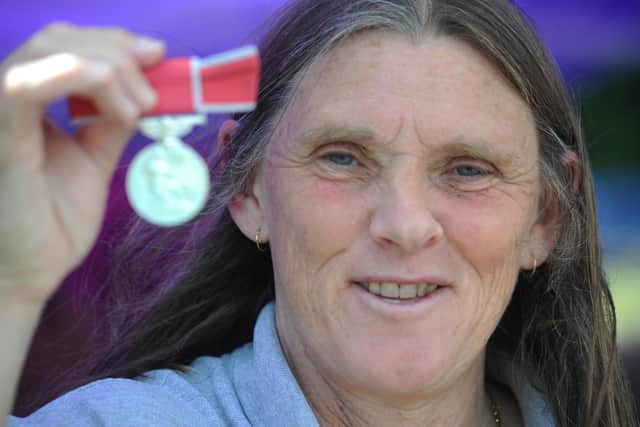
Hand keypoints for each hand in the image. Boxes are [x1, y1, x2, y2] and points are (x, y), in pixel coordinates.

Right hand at [0, 23, 164, 304]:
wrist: (30, 271)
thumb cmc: (53, 220)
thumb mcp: (94, 159)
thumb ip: (111, 123)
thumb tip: (145, 95)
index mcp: (26, 101)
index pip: (64, 45)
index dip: (112, 42)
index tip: (157, 56)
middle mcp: (6, 97)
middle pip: (59, 38)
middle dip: (119, 52)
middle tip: (156, 85)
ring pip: (49, 51)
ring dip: (110, 68)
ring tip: (142, 107)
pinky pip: (27, 85)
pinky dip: (82, 79)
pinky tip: (122, 110)